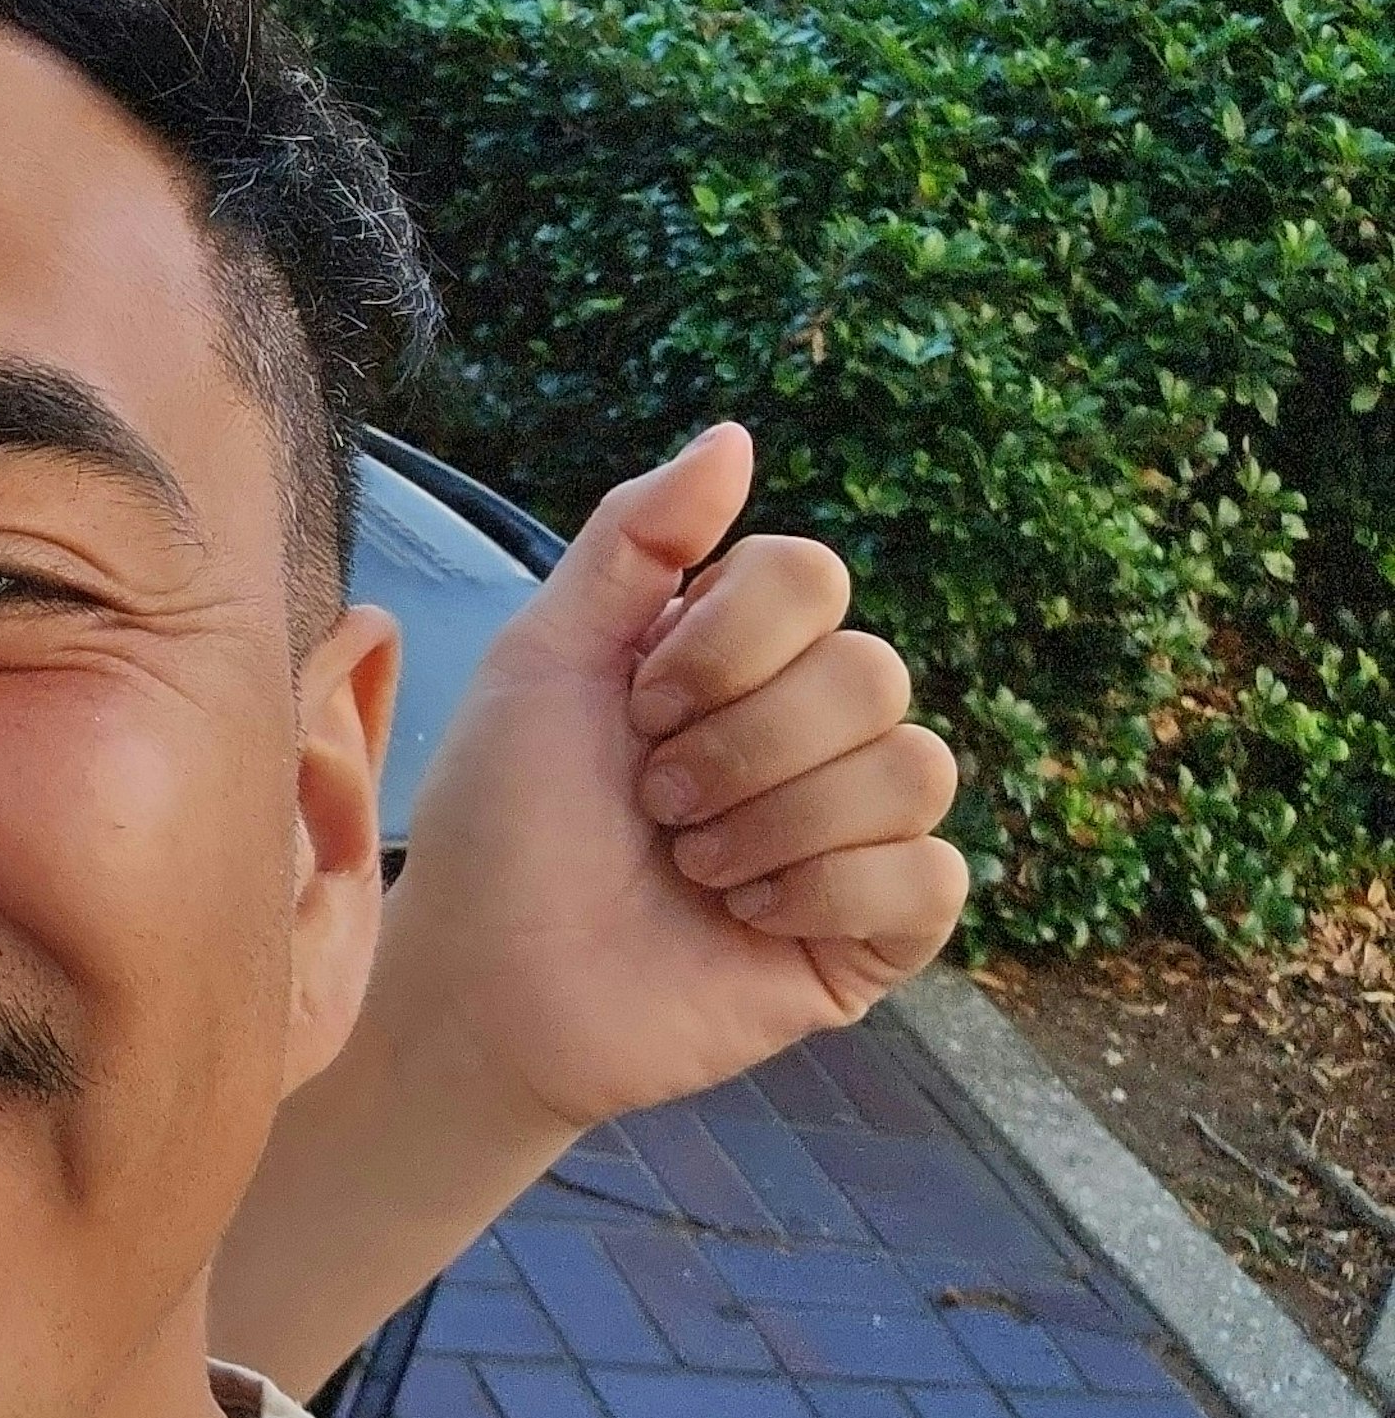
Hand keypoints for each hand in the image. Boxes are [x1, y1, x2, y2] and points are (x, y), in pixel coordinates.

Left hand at [376, 423, 966, 1146]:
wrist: (487, 982)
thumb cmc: (504, 820)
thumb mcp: (547, 656)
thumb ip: (636, 539)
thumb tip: (734, 435)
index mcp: (742, 652)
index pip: (814, 577)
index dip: (723, 644)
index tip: (635, 706)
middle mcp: (812, 729)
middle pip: (872, 672)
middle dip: (738, 745)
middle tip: (653, 801)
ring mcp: (852, 831)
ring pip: (915, 768)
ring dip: (774, 821)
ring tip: (690, 865)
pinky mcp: (873, 933)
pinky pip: (930, 875)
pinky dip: (823, 892)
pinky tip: (744, 919)